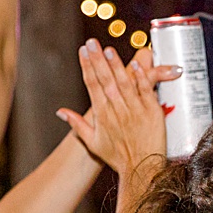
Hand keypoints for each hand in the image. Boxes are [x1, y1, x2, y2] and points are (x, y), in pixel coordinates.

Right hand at [58, 41, 177, 178]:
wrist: (142, 170)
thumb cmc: (118, 157)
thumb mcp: (93, 143)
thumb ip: (77, 124)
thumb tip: (61, 112)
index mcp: (102, 115)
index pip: (92, 85)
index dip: (87, 66)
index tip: (83, 50)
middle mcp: (117, 110)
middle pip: (105, 80)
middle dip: (97, 59)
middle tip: (92, 42)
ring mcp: (135, 110)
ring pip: (124, 82)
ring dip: (116, 65)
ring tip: (109, 49)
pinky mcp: (152, 112)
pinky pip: (146, 91)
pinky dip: (141, 78)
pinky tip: (136, 64)